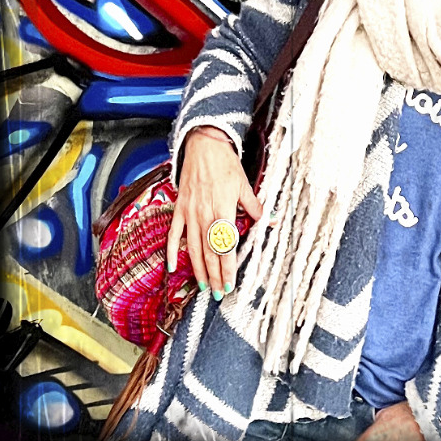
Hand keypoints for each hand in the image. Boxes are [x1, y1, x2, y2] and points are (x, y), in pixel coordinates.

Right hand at [166, 126, 261, 299]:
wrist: (203, 146)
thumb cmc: (225, 164)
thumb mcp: (245, 185)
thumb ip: (255, 206)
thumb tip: (268, 221)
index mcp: (224, 210)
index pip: (226, 246)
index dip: (227, 267)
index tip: (229, 284)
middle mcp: (205, 215)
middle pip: (209, 252)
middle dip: (214, 275)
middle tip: (217, 293)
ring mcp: (190, 213)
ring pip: (193, 248)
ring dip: (198, 269)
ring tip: (202, 286)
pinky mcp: (179, 209)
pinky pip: (174, 234)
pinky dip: (172, 251)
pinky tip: (172, 267)